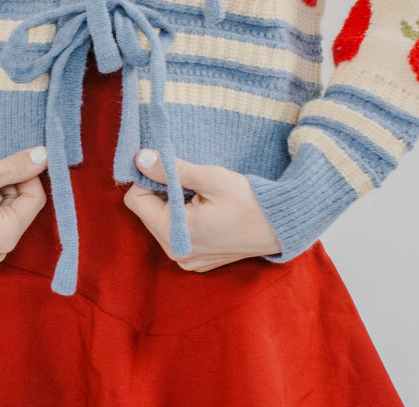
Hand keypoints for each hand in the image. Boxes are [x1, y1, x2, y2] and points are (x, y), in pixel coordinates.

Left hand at [124, 149, 281, 270]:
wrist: (283, 224)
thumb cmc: (249, 200)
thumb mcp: (210, 177)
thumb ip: (171, 169)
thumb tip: (140, 157)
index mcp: (175, 235)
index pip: (136, 200)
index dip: (147, 178)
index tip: (169, 166)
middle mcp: (177, 253)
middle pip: (146, 211)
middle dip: (159, 190)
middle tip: (187, 178)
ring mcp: (187, 260)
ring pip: (160, 221)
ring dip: (171, 202)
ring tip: (198, 193)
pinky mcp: (198, 260)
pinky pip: (175, 233)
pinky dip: (182, 216)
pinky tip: (204, 207)